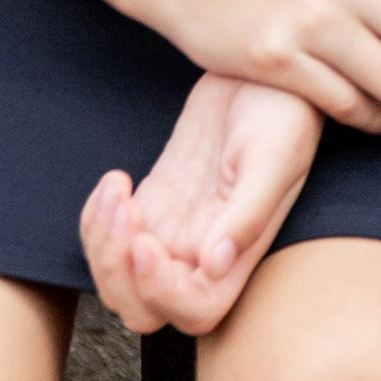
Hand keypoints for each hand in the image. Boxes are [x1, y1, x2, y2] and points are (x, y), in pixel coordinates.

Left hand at [82, 75, 323, 334]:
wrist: (264, 71)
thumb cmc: (285, 110)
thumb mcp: (275, 155)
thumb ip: (249, 213)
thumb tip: (216, 266)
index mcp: (239, 253)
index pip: (196, 309)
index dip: (161, 292)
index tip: (145, 243)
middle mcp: (204, 254)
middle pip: (144, 307)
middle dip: (118, 272)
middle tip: (126, 211)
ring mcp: (173, 231)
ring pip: (119, 277)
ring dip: (102, 244)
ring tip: (115, 189)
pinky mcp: (154, 203)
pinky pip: (109, 236)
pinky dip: (96, 219)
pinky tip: (115, 181)